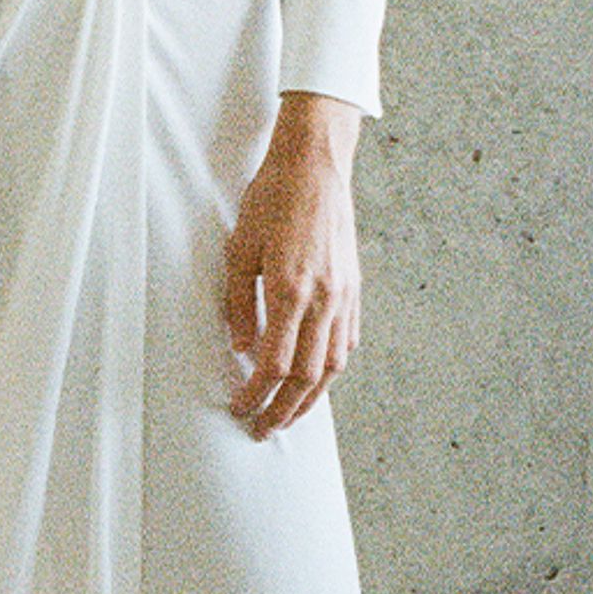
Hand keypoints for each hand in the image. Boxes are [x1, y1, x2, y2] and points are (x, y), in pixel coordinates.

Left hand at [223, 91, 363, 436]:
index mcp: (291, 291)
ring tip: (290, 415)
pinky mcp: (354, 287)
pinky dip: (332, 367)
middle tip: (263, 428)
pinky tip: (319, 377)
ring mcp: (344, 295)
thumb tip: (239, 348)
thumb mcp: (239, 250)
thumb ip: (238, 304)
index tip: (240, 408)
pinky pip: (347, 340)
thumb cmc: (272, 200)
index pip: (275, 365)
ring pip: (333, 365)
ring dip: (311, 398)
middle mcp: (323, 299)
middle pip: (307, 377)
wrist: (315, 165)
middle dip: (283, 410)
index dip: (256, 394)